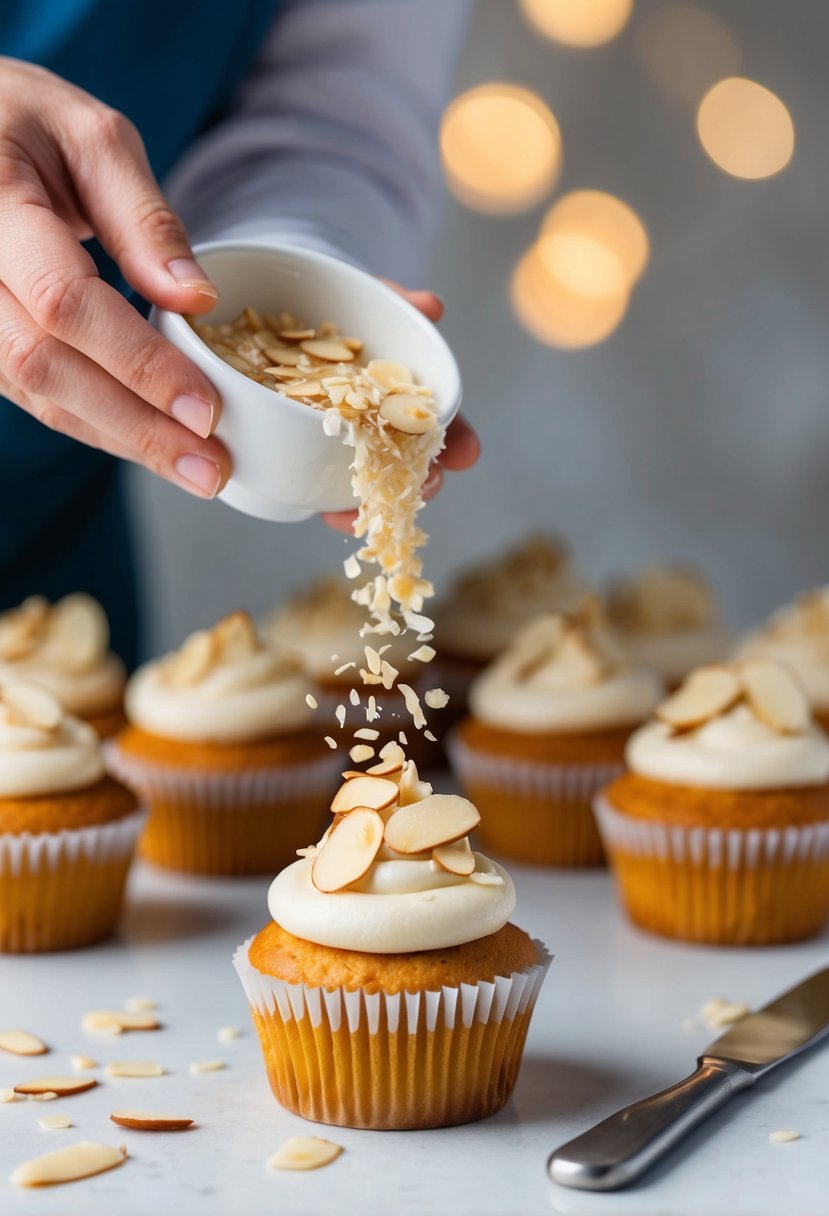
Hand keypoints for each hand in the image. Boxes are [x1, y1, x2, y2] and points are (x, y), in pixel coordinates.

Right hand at [0, 59, 229, 497]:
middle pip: (46, 367)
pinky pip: (34, 395)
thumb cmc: (24, 122)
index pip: (62, 302)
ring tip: (195, 469)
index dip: (137, 362)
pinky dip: (99, 424)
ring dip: (122, 439)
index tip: (204, 405)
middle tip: (212, 467)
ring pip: (37, 394)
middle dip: (136, 426)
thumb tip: (198, 298)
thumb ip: (144, 217)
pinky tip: (152, 444)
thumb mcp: (92, 136)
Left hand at [322, 286, 479, 533]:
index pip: (439, 423)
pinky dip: (329, 505)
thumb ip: (399, 302)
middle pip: (412, 465)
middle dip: (423, 482)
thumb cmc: (340, 308)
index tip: (468, 454)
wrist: (282, 311)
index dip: (459, 440)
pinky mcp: (308, 455)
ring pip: (372, 484)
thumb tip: (433, 307)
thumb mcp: (370, 299)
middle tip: (426, 487)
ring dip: (377, 503)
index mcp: (404, 395)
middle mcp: (382, 427)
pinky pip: (324, 489)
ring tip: (371, 511)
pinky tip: (327, 511)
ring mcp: (347, 446)